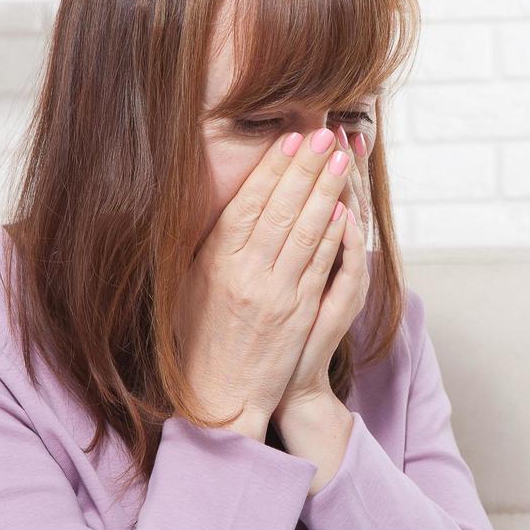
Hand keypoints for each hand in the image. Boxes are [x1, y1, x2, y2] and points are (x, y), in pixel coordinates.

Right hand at [172, 127, 354, 441]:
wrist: (216, 397)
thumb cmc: (195, 338)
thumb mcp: (185, 286)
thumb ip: (207, 245)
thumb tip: (224, 200)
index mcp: (213, 262)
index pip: (249, 202)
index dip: (272, 168)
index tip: (290, 137)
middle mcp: (245, 274)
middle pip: (282, 209)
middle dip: (306, 167)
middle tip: (324, 132)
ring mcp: (276, 294)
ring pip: (307, 232)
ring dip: (327, 191)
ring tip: (341, 157)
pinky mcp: (299, 314)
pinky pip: (320, 266)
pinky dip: (333, 235)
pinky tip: (344, 209)